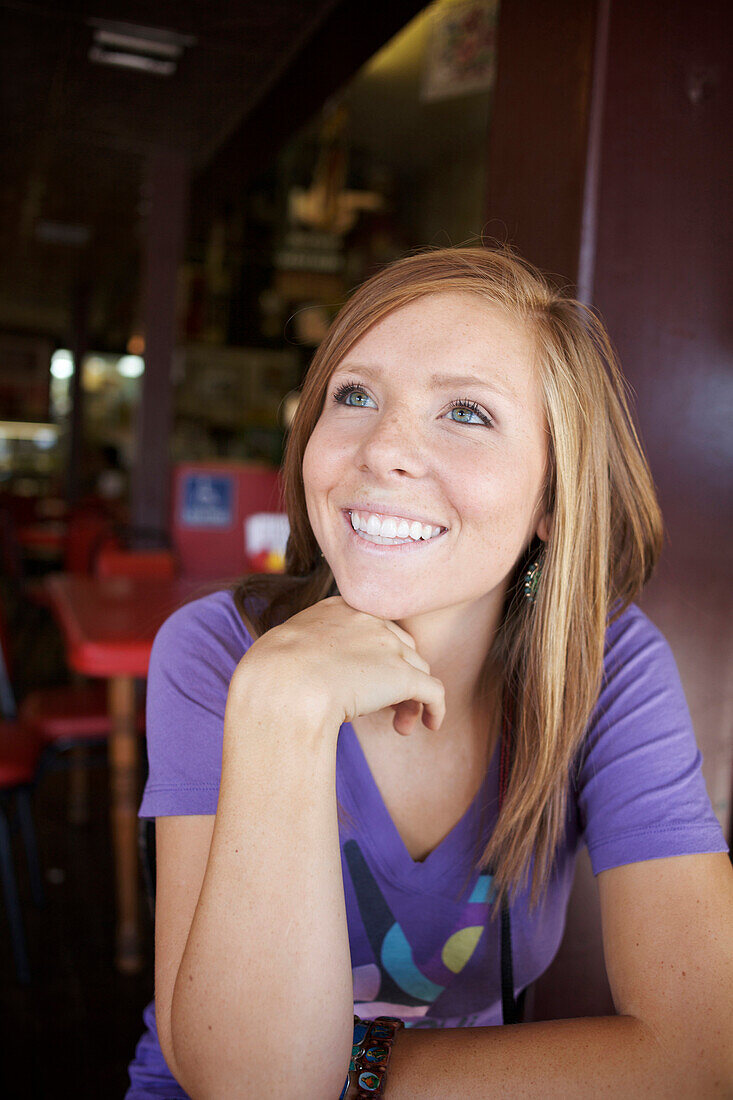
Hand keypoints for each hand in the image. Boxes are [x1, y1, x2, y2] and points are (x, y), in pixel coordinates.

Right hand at [234, 596, 445, 736]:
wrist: (280, 685)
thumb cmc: (271, 677)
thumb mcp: (286, 652)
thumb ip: (307, 655)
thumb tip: (312, 679)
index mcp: (340, 609)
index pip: (374, 629)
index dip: (378, 658)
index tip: (366, 682)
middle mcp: (369, 621)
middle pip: (401, 648)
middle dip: (399, 677)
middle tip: (388, 708)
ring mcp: (388, 646)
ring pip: (418, 671)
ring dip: (411, 698)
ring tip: (400, 726)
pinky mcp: (403, 676)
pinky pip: (433, 691)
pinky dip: (436, 709)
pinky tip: (432, 726)